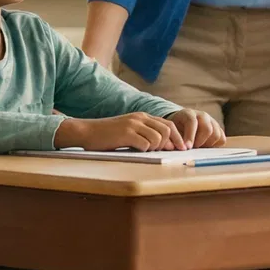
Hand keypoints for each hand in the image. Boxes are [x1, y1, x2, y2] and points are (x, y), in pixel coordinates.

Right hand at [55, 112, 186, 151]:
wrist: (87, 132)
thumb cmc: (108, 135)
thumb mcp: (129, 130)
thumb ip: (145, 134)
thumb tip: (166, 146)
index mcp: (142, 116)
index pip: (168, 124)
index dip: (177, 137)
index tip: (181, 149)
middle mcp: (140, 118)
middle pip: (167, 130)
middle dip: (169, 144)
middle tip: (164, 153)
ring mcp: (133, 125)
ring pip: (158, 138)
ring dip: (154, 148)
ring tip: (143, 150)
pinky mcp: (126, 133)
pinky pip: (145, 144)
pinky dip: (143, 150)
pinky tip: (134, 149)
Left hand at [169, 108, 225, 147]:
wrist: (183, 124)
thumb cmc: (176, 129)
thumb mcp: (172, 131)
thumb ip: (175, 138)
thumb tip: (179, 148)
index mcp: (189, 113)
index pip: (192, 122)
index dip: (190, 136)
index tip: (187, 147)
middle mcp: (202, 115)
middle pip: (207, 129)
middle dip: (200, 142)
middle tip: (192, 149)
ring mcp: (212, 121)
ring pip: (216, 135)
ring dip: (207, 144)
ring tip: (198, 147)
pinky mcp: (219, 129)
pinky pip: (222, 139)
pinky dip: (214, 145)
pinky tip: (205, 146)